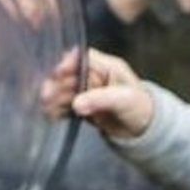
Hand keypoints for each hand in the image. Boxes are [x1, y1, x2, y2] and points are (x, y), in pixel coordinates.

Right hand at [39, 48, 154, 138]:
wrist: (144, 131)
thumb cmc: (140, 107)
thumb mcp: (123, 100)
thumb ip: (100, 99)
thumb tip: (77, 104)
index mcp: (106, 67)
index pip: (82, 58)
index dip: (67, 63)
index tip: (56, 73)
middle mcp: (94, 77)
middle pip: (69, 75)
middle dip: (55, 84)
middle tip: (45, 95)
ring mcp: (87, 92)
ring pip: (64, 91)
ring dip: (53, 98)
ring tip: (45, 106)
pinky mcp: (82, 107)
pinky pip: (65, 106)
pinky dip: (56, 109)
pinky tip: (50, 115)